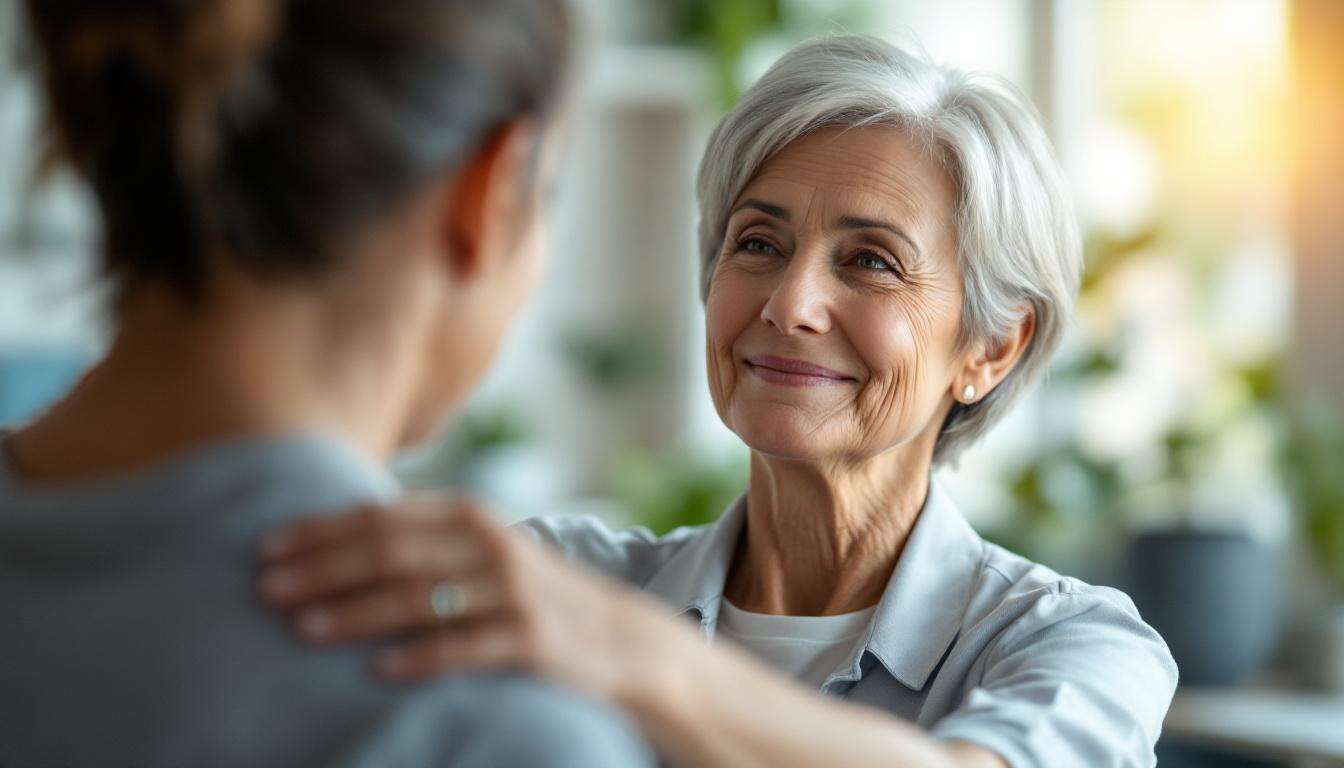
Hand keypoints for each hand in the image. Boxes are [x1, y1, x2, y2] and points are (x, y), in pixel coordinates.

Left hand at [256, 496, 675, 700]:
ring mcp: (510, 592)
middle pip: (390, 553)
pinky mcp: (530, 640)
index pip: (381, 517)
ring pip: (419, 599)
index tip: (265, 550)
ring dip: (355, 613)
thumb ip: (423, 540)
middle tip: (266, 590)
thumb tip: (333, 540)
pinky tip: (378, 671)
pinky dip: (419, 657)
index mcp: (468, 517)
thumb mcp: (481, 552)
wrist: (620, 637)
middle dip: (322, 570)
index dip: (320, 532)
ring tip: (303, 628)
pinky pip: (465, 648)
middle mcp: (487, 546)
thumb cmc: (528, 594)